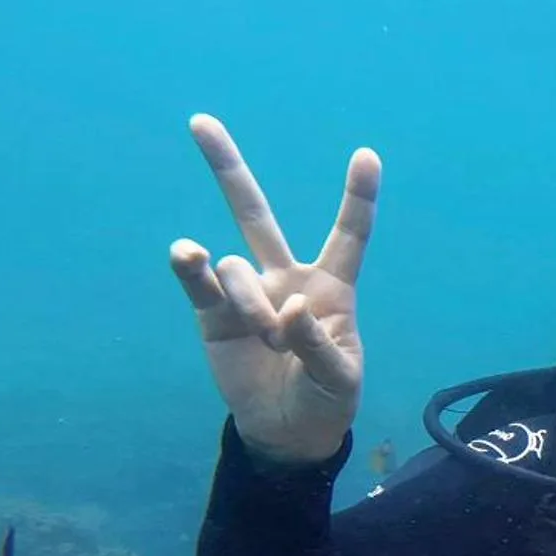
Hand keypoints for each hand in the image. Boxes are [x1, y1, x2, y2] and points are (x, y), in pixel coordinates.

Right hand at [170, 113, 380, 464]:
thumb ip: (319, 342)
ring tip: (267, 342)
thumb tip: (289, 308)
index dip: (357, 198)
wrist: (285, 433)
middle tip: (200, 122)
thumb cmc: (326, 400)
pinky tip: (187, 255)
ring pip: (236, 269)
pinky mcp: (211, 315)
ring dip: (252, 306)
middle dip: (226, 169)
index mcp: (331, 288)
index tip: (367, 154)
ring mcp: (244, 293)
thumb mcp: (339, 379)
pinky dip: (191, 268)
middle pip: (254, 215)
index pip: (348, 235)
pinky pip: (196, 281)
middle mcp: (284, 278)